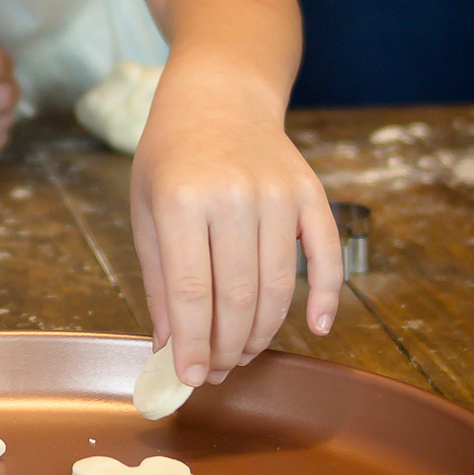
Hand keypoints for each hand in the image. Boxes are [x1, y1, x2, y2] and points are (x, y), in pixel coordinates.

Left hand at [129, 74, 342, 385]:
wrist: (219, 96)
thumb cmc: (173, 157)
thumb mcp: (146, 211)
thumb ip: (159, 281)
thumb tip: (169, 348)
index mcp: (182, 200)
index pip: (189, 292)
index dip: (192, 344)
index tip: (191, 379)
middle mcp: (233, 196)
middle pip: (236, 298)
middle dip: (226, 347)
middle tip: (217, 371)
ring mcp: (277, 193)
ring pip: (278, 287)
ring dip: (263, 332)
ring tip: (243, 353)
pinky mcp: (310, 192)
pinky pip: (327, 255)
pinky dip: (327, 297)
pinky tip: (316, 327)